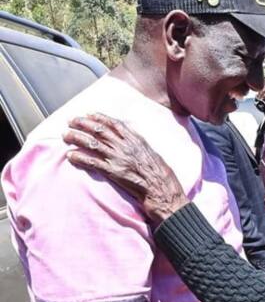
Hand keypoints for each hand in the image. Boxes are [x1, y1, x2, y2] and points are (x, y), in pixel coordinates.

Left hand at [63, 114, 187, 225]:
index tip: (89, 114)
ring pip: (92, 144)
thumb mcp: (150, 151)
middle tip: (71, 121)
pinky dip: (80, 157)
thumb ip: (137, 144)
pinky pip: (92, 162)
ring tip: (66, 135)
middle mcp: (125, 146)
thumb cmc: (158, 171)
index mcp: (135, 140)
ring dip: (77, 138)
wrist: (160, 187)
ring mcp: (118, 158)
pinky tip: (70, 155)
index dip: (100, 118)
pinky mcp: (112, 172)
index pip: (114, 124)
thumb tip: (127, 139)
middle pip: (100, 131)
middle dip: (83, 124)